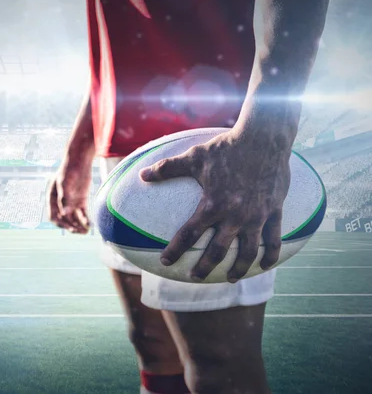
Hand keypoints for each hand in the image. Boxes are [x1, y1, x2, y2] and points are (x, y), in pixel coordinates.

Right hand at [48, 159, 91, 233]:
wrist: (80, 160)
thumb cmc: (69, 169)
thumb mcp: (65, 183)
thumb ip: (65, 199)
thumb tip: (65, 214)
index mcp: (52, 199)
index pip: (54, 216)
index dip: (61, 224)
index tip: (70, 228)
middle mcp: (61, 202)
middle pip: (65, 219)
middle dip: (71, 227)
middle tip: (80, 232)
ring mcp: (71, 202)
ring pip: (74, 218)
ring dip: (79, 225)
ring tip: (86, 232)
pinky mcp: (81, 200)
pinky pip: (82, 213)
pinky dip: (85, 219)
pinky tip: (90, 225)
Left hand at [139, 130, 290, 282]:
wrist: (264, 137)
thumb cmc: (226, 147)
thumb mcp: (194, 156)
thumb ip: (167, 168)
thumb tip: (142, 175)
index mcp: (212, 204)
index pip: (189, 234)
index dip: (175, 251)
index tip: (165, 262)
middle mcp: (235, 215)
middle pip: (217, 251)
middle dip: (204, 268)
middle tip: (194, 277)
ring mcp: (257, 216)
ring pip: (248, 252)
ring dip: (239, 268)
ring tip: (231, 277)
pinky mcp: (274, 212)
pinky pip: (274, 240)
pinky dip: (271, 255)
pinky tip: (265, 264)